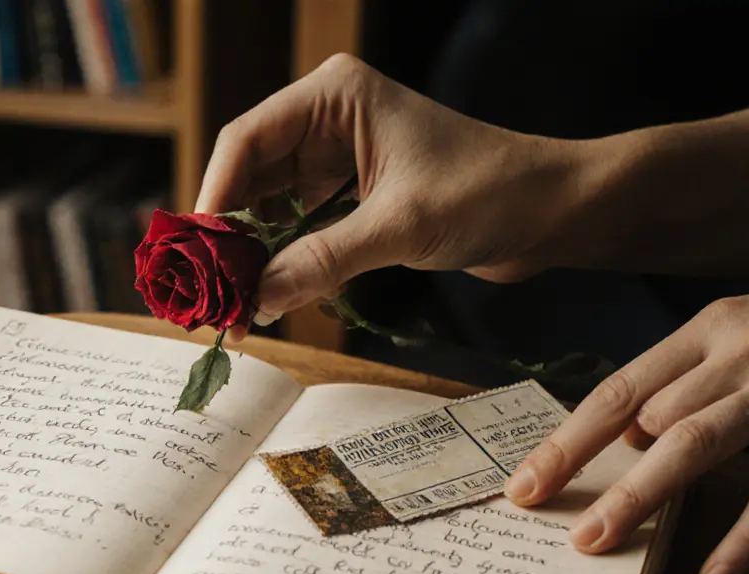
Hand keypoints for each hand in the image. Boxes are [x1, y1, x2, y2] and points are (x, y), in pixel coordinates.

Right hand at [197, 54, 581, 334]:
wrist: (552, 210)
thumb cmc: (489, 192)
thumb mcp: (399, 227)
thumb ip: (322, 260)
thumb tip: (255, 300)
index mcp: (335, 96)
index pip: (248, 139)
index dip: (214, 194)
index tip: (196, 250)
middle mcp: (328, 118)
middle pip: (251, 172)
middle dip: (228, 230)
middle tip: (205, 286)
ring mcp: (338, 156)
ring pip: (270, 202)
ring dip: (251, 249)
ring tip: (230, 296)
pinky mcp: (352, 192)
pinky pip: (298, 223)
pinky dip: (281, 256)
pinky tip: (264, 289)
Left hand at [505, 285, 748, 573]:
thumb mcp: (740, 332)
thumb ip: (682, 378)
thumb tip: (621, 434)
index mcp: (710, 329)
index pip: (617, 389)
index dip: (567, 440)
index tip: (525, 484)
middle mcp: (744, 354)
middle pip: (650, 419)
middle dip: (598, 475)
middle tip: (558, 524)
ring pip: (697, 446)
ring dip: (642, 496)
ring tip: (601, 542)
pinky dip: (746, 536)